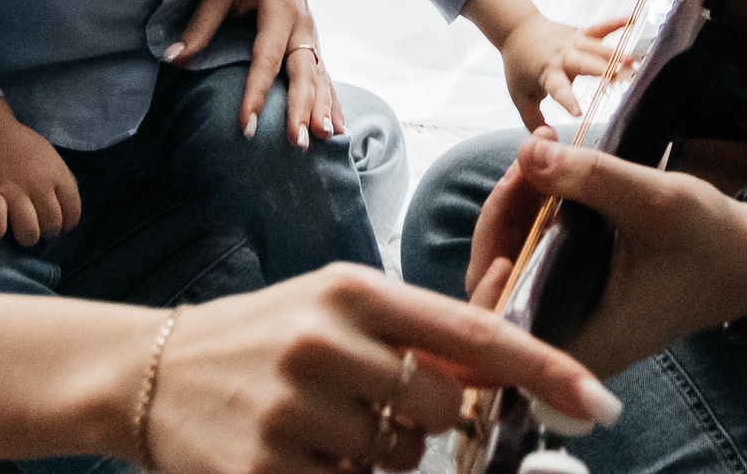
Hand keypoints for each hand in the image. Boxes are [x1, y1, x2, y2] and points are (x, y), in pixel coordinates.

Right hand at [0, 100, 79, 245]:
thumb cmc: (18, 145)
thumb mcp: (50, 157)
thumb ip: (61, 180)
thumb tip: (68, 208)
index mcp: (57, 174)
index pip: (72, 212)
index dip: (65, 224)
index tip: (56, 225)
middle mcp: (39, 185)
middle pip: (51, 226)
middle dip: (44, 232)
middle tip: (33, 226)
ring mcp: (14, 191)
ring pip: (29, 232)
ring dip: (24, 237)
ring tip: (16, 231)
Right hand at [142, 263, 623, 473]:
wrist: (149, 368)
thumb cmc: (264, 336)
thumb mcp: (336, 306)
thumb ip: (412, 333)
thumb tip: (501, 368)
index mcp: (355, 290)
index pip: (474, 334)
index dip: (543, 372)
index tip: (598, 404)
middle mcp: (325, 341)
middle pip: (437, 412)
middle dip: (420, 423)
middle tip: (368, 407)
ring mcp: (291, 409)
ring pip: (392, 459)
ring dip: (371, 456)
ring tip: (318, 426)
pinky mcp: (263, 468)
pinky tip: (295, 453)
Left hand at [173, 0, 344, 147]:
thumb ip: (201, 24)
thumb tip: (172, 58)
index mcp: (279, 9)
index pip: (266, 59)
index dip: (255, 92)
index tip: (245, 124)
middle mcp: (302, 24)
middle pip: (303, 72)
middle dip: (302, 109)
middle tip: (296, 143)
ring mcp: (311, 33)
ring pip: (320, 77)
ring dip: (322, 109)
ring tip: (323, 141)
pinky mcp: (312, 40)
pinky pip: (325, 75)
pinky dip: (332, 102)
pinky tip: (337, 129)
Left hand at [466, 130, 746, 377]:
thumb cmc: (710, 240)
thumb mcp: (655, 201)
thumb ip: (592, 178)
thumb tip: (526, 152)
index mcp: (585, 341)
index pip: (503, 325)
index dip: (489, 272)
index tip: (509, 207)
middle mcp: (569, 341)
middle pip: (497, 291)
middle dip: (503, 220)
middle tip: (526, 160)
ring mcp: (570, 320)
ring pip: (513, 271)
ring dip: (517, 213)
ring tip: (536, 156)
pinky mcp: (576, 298)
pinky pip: (534, 262)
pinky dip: (533, 219)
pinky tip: (545, 176)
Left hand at [499, 14, 625, 133]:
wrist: (517, 30)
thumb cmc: (520, 68)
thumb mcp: (520, 98)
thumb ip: (533, 122)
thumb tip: (547, 140)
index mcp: (548, 75)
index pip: (558, 89)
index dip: (568, 100)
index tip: (579, 113)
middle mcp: (562, 57)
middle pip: (582, 63)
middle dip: (600, 69)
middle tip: (620, 76)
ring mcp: (572, 43)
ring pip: (595, 47)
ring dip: (613, 53)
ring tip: (632, 60)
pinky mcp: (579, 33)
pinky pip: (599, 27)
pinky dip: (615, 23)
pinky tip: (632, 19)